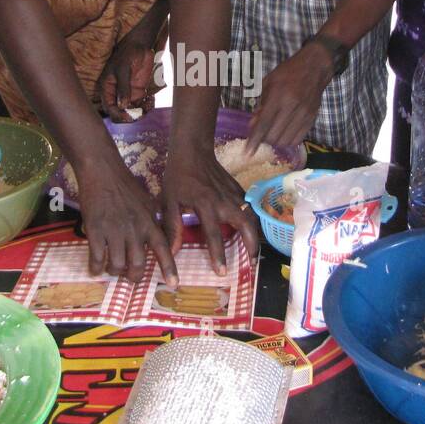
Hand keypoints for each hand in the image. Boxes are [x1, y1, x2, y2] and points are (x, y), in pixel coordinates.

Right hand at [76, 160, 178, 286]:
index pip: (163, 249)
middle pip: (137, 265)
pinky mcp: (95, 230)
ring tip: (111, 269)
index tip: (173, 284)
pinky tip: (94, 268)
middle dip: (133, 277)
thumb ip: (153, 223)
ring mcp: (114, 230)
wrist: (102, 170)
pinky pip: (97, 258)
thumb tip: (161, 240)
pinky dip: (95, 268)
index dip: (169, 268)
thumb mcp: (147, 203)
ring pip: (117, 266)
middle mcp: (135, 229)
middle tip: (129, 277)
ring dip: (113, 272)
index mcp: (150, 222)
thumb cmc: (125, 185)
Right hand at [97, 42, 157, 121]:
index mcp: (107, 89)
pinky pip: (142, 106)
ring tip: (149, 103)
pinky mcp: (138, 93)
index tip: (129, 116)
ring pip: (132, 112)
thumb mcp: (124, 69)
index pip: (109, 109)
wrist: (141, 46)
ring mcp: (128, 95)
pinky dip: (147, 106)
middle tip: (141, 112)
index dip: (118, 115)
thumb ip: (123, 88)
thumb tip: (122, 106)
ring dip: (141, 112)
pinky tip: (151, 99)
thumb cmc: (128, 54)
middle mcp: (116, 94)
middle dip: (130, 116)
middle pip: (120, 114)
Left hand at [162, 148, 259, 272]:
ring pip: (252, 217)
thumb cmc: (178, 177)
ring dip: (255, 234)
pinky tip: (250, 231)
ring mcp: (234, 194)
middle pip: (245, 225)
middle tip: (251, 263)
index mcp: (205, 205)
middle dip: (250, 245)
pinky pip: (249, 207)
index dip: (218, 255)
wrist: (192, 151)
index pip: (214, 234)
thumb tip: (172, 252)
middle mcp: (223, 201)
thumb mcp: (169, 201)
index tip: (222, 272)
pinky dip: (252, 221)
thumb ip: (172, 226)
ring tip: (253, 251)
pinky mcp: (238, 189)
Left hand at [246, 44, 333, 152]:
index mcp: (278, 96)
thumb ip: (260, 105)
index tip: (248, 153)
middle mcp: (292, 107)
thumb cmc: (287, 73)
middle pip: (274, 136)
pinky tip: (284, 133)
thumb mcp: (268, 83)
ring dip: (276, 141)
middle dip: (264, 139)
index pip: (264, 124)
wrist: (314, 68)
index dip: (255, 141)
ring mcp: (304, 114)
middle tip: (261, 133)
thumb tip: (252, 125)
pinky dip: (288, 141)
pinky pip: (298, 139)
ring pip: (286, 141)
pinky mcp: (312, 118)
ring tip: (273, 132)